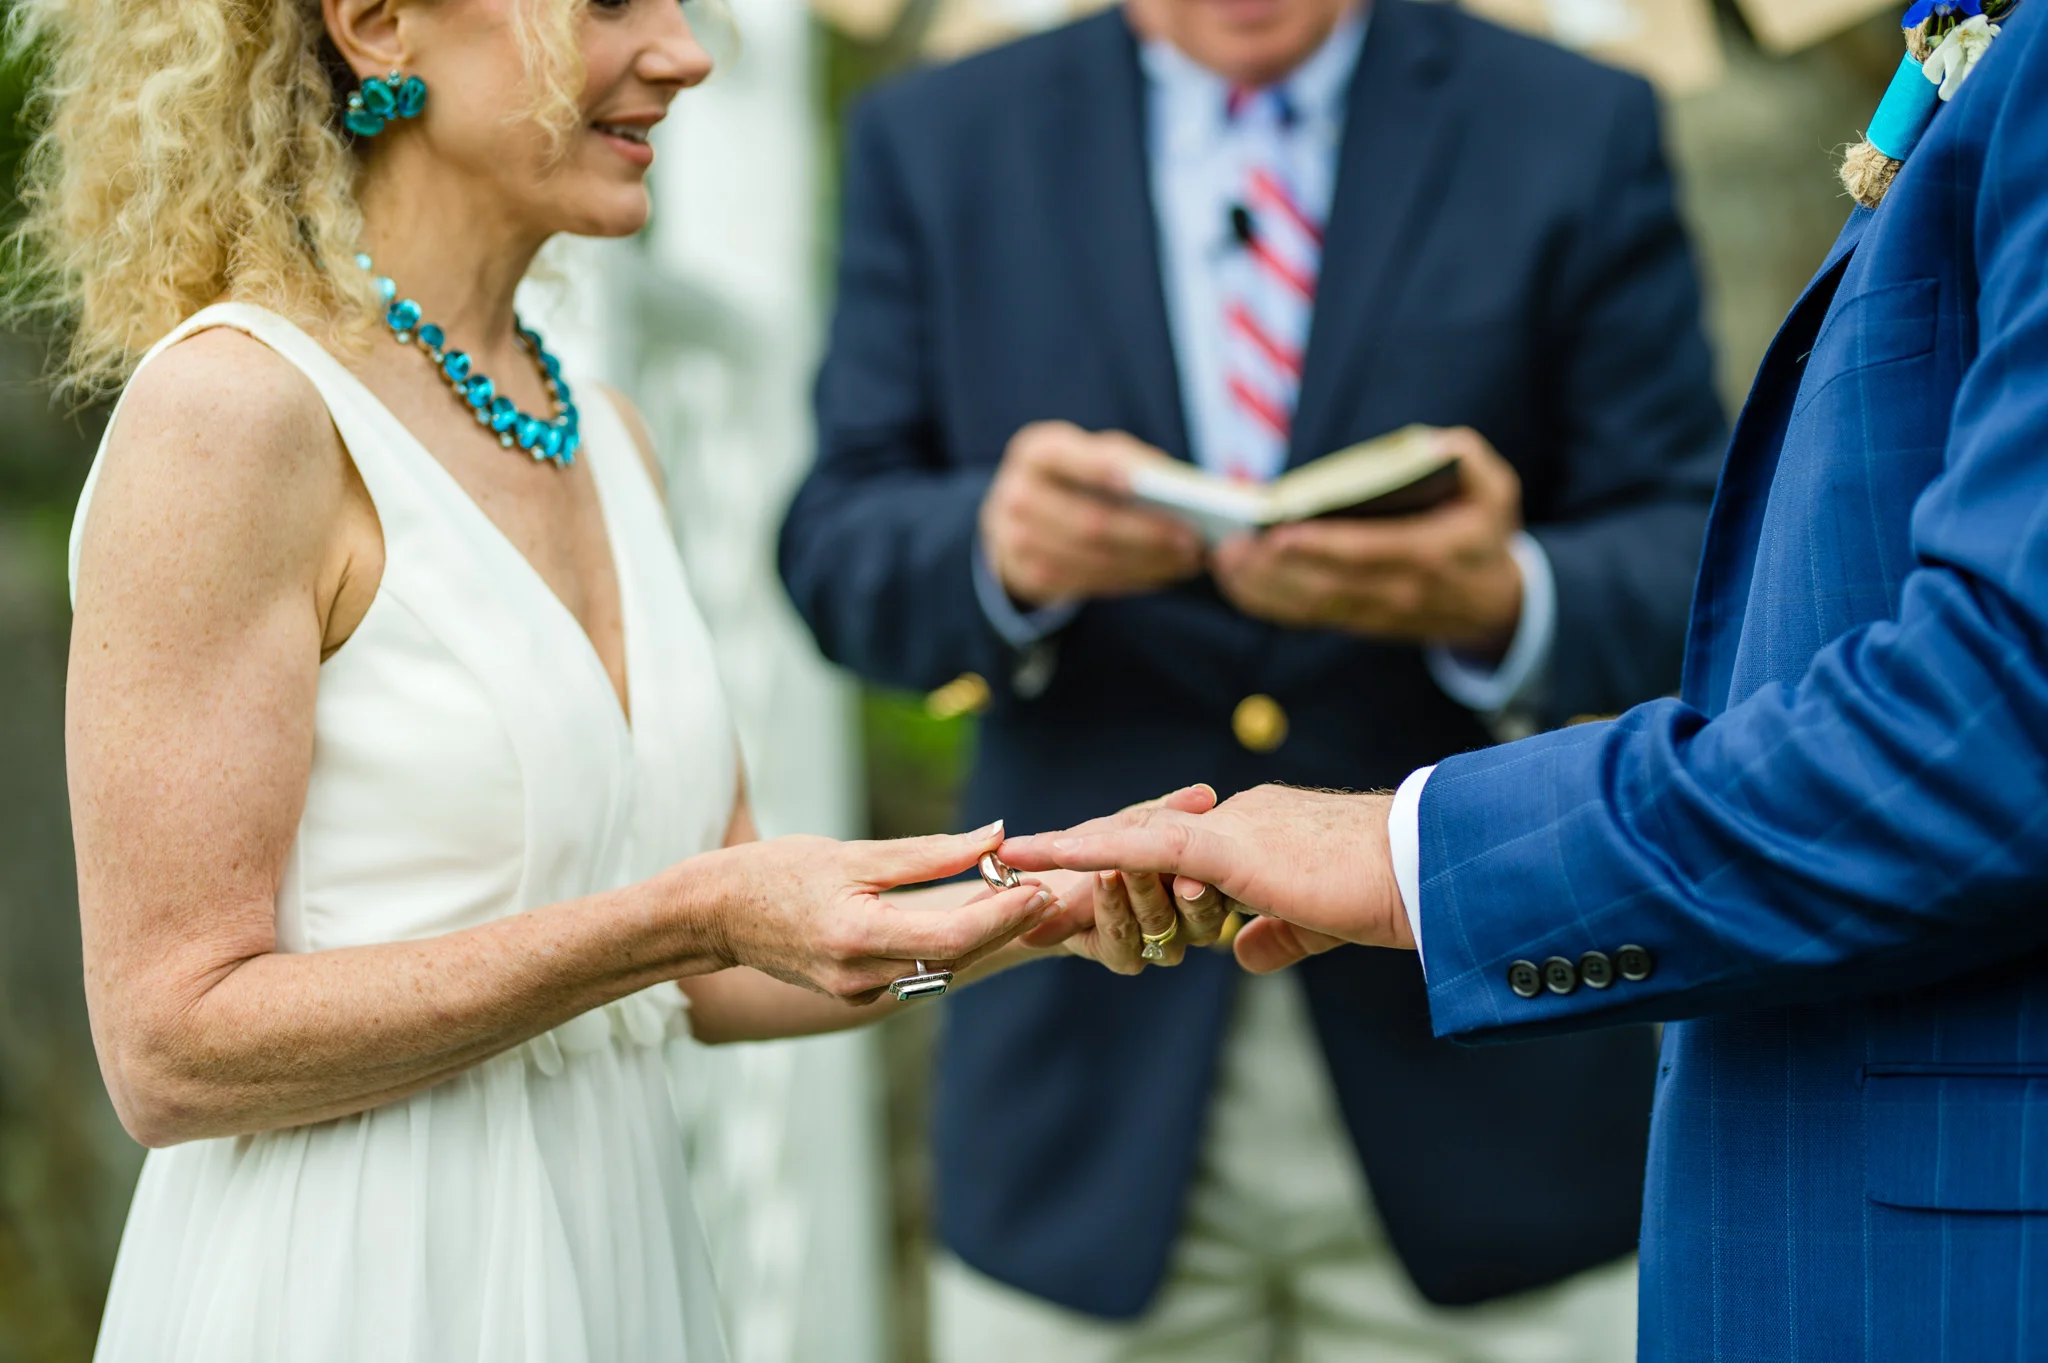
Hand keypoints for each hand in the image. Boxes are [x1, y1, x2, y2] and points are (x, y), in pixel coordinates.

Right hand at [694, 822, 1055, 1001]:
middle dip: (1005, 925)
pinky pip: (917, 971)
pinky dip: (948, 944)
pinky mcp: (855, 994)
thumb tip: (995, 836)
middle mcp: (860, 976)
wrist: (713, 916)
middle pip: (955, 956)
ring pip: (940, 967)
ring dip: (982, 935)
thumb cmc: (776, 872)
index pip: (952, 935)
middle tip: (1045, 888)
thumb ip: (928, 852)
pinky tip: (972, 916)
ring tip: (1019, 896)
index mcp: (856, 937)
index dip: (1003, 915)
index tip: (1039, 885)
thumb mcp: (852, 852)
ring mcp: (857, 993)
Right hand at [980, 421, 1204, 607]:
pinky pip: (1090, 582)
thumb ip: (1124, 459)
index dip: (1106, 468)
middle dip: (1147, 533)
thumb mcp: (1089, 455)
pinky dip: (1134, 578)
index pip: (1070, 457)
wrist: (1017, 518)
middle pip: (1090, 521)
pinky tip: (1165, 572)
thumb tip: (1179, 484)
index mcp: (1038, 452)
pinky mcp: (1029, 576)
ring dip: (1148, 562)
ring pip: (1094, 558)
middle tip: (1193, 539)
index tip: (1147, 481)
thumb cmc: (1074, 478)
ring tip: (1189, 559)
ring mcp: (1017, 541)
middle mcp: (1018, 494)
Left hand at [1000, 785, 1408, 973]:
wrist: (1423, 874)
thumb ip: (1277, 931)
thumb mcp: (1318, 920)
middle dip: (1079, 866)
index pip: (1173, 851)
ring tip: (1012, 865)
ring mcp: (1227, 828)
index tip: (1076, 890)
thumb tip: (1243, 952)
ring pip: (1131, 840)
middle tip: (1019, 878)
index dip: (1123, 870)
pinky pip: (1141, 842)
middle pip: (1139, 841)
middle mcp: (1232, 820)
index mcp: (1254, 836)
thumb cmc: (1388, 895)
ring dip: (1072, 860)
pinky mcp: (1226, 846)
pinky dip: (1089, 848)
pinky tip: (1044, 854)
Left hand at [1013, 786, 1234, 971]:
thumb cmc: (1107, 843)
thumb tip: (1202, 794)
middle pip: (1201, 915)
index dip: (1216, 877)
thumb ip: (1172, 810)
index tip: (1207, 857)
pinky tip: (1101, 878)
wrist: (1053, 879)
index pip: (1222, 887)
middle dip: (1187, 892)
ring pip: (1159, 923)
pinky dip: (1110, 905)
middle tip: (1174, 871)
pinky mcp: (1124, 957)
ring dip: (1141, 891)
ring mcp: (1160, 944)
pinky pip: (1122, 939)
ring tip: (1122, 865)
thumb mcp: (1141, 820)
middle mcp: (1191, 923)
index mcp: (1207, 888)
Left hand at [1211, 428, 1523, 648]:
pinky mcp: (1359, 623)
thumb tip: (1433, 445)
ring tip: (1223, 561)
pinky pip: (1309, 617)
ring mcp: (1376, 613)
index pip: (1366, 552)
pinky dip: (1270, 603)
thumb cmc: (1485, 531)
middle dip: (1272, 569)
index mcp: (1429, 554)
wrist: (1499, 603)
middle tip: (1228, 547)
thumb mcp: (1496, 488)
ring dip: (1262, 589)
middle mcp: (1398, 591)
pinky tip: (1237, 582)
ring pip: (1310, 607)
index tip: (1276, 531)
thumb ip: (1467, 458)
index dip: (1319, 546)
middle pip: (1325, 585)